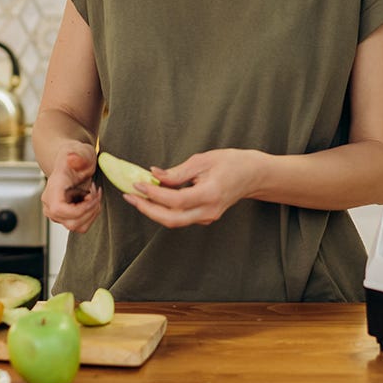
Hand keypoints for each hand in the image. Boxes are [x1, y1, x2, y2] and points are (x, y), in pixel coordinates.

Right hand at [41, 142, 101, 233]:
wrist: (72, 161)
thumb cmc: (78, 156)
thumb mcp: (82, 152)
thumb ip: (79, 156)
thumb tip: (72, 158)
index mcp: (53, 187)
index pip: (59, 209)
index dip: (80, 210)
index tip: (92, 198)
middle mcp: (49, 203)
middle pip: (70, 222)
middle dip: (90, 210)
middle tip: (96, 193)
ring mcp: (55, 212)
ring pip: (76, 226)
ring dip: (91, 213)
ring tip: (94, 196)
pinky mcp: (63, 218)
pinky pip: (79, 226)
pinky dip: (90, 216)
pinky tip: (91, 202)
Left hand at [123, 148, 264, 227]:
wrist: (253, 175)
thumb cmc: (231, 162)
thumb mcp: (203, 160)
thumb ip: (177, 172)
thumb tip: (154, 175)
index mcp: (210, 194)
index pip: (176, 201)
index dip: (154, 194)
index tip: (137, 183)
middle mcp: (208, 211)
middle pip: (172, 219)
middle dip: (147, 209)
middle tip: (129, 196)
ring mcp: (207, 217)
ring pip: (174, 221)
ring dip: (153, 211)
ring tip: (135, 196)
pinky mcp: (204, 217)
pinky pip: (180, 217)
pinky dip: (163, 209)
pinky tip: (152, 197)